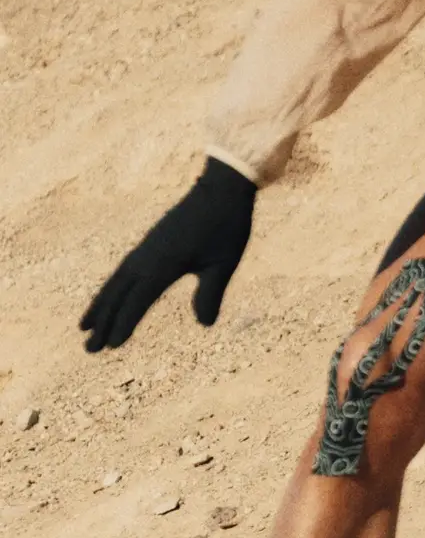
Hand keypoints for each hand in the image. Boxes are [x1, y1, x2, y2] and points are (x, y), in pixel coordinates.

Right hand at [80, 158, 255, 351]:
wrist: (222, 187)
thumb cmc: (227, 226)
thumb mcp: (224, 262)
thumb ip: (210, 293)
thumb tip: (204, 324)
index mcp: (165, 262)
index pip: (139, 299)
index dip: (125, 323)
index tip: (112, 346)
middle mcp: (148, 256)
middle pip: (119, 294)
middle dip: (103, 322)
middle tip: (89, 350)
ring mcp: (146, 248)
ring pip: (116, 282)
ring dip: (100, 305)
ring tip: (84, 328)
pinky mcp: (150, 243)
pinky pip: (123, 270)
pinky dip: (111, 287)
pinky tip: (108, 298)